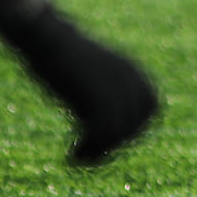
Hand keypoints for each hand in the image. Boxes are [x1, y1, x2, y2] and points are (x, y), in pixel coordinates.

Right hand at [6, 0, 159, 164]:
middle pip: (135, 124)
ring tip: (79, 155)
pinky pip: (101, 135)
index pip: (151, 106)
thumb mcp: (92, 73)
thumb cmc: (61, 57)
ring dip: (99, 151)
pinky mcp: (95, 97)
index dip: (135, 125)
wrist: (45, 39)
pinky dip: (88, 152)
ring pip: (118, 133)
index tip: (110, 136)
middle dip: (115, 142)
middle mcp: (128, 79)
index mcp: (132, 70)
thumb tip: (114, 125)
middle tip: (89, 148)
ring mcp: (113, 88)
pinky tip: (72, 156)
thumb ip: (107, 93)